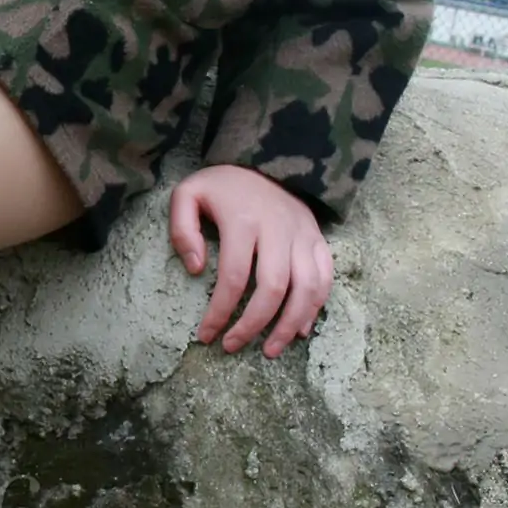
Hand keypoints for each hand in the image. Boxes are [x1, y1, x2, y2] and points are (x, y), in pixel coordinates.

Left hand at [168, 164, 332, 358]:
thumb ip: (182, 229)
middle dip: (254, 325)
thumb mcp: (188, 194)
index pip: (233, 277)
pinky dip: (315, 308)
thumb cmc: (222, 185)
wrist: (266, 157)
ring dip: (289, 324)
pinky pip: (325, 278)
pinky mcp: (318, 239)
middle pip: (273, 288)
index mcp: (243, 220)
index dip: (219, 312)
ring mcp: (303, 235)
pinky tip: (298, 330)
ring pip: (307, 288)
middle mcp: (278, 229)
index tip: (205, 335)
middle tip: (233, 346)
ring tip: (270, 350)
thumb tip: (195, 269)